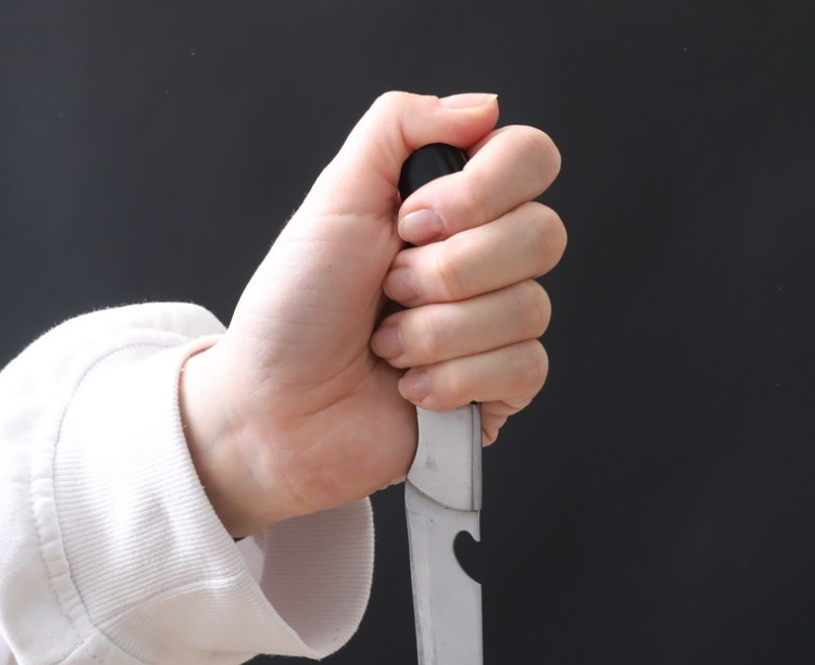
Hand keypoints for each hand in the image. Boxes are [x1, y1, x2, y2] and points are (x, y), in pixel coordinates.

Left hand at [181, 92, 564, 536]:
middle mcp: (485, 261)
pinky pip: (525, 368)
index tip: (409, 221)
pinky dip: (452, 378)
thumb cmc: (294, 309)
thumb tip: (485, 107)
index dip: (479, 192)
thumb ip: (400, 126)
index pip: (529, 160)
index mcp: (454, 206)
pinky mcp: (499, 391)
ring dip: (435, 330)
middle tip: (389, 288)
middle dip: (448, 269)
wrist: (272, 407)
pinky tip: (410, 386)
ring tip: (384, 345)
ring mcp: (497, 328)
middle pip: (542, 234)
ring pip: (529, 307)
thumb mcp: (336, 197)